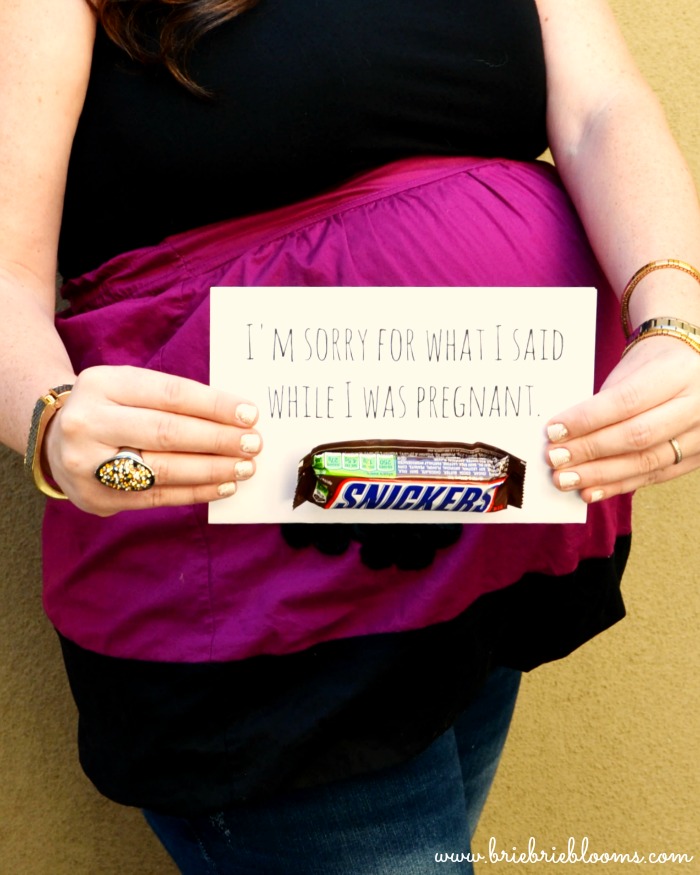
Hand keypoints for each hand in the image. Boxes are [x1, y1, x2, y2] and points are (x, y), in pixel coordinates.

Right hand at [43, 365, 261, 515]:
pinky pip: (157, 497)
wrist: (54, 439)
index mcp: (102, 384)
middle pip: (167, 433)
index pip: (170, 394)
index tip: (250, 414)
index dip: (214, 405)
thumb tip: (236, 416)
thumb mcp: (130, 387)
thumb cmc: (111, 408)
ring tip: (244, 467)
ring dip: (213, 469)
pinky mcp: (96, 498)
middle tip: (253, 444)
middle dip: (218, 439)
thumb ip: (173, 398)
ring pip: (164, 469)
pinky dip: (196, 492)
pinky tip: (223, 486)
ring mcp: (88, 464)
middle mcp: (89, 422)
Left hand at [545, 336, 699, 501]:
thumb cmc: (651, 368)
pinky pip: (653, 477)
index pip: (626, 401)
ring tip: (565, 479)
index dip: (587, 419)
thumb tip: (563, 435)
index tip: (553, 431)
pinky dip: (618, 485)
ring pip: (645, 462)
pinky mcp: (696, 459)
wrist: (693, 373)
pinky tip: (590, 491)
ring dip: (599, 475)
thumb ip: (603, 401)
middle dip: (589, 450)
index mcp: (677, 373)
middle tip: (554, 458)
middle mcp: (695, 405)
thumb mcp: (630, 370)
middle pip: (636, 435)